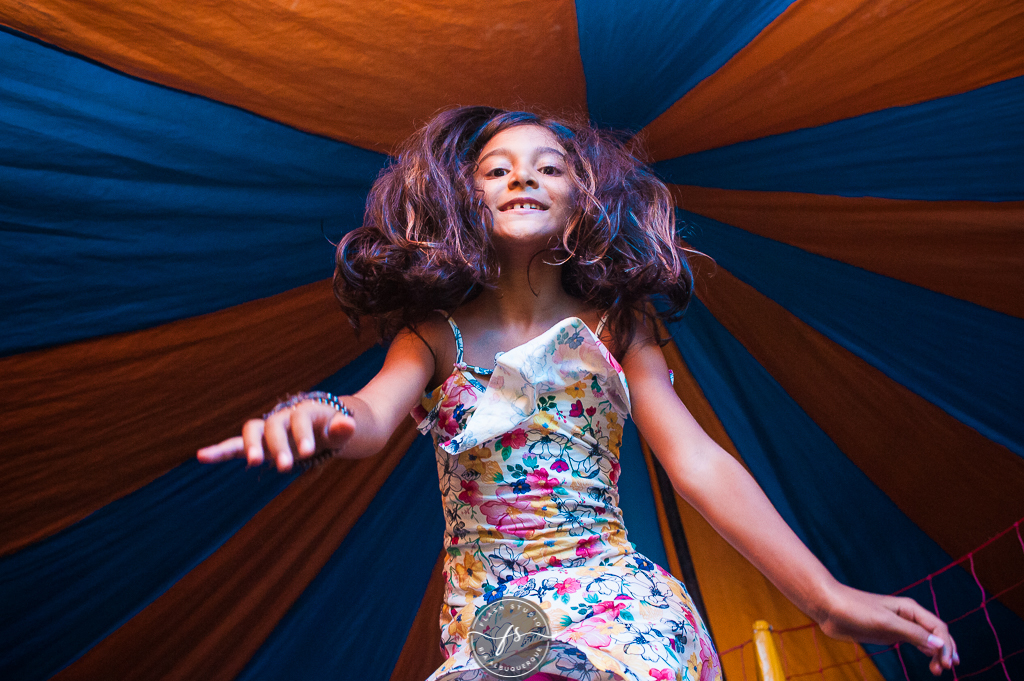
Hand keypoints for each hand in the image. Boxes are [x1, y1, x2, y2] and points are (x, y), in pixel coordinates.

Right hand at [197, 398, 355, 471]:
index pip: (299, 419)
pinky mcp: (259, 444)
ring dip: (250, 446)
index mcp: (303, 411)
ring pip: (252, 431)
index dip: (302, 434)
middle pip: (274, 426)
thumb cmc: (334, 429)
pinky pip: (236, 445)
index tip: (309, 452)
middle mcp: (282, 417)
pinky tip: (202, 456)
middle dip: (279, 446)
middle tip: (287, 467)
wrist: (325, 426)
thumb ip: (343, 428)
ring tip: (254, 462)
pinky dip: (220, 451)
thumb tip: (348, 423)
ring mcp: (268, 430)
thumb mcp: (343, 430)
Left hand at [816, 583, 957, 675]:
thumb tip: (939, 644)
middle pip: (936, 633)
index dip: (946, 645)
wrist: (829, 607)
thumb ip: (911, 633)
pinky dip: (925, 651)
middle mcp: (907, 616)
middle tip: (947, 669)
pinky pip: (914, 642)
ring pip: (927, 639)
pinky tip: (930, 661)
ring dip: (936, 653)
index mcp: (910, 609)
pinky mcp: (889, 633)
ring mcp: (898, 625)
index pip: (938, 627)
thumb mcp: (885, 622)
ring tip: (939, 670)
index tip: (946, 664)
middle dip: (945, 650)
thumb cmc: (855, 609)